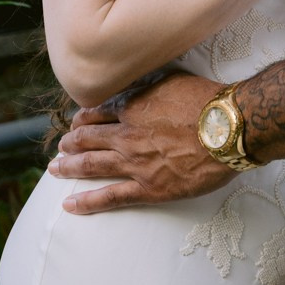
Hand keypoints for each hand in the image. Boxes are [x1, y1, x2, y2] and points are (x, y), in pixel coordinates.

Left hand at [49, 73, 231, 213]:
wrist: (229, 129)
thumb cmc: (209, 101)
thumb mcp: (174, 79)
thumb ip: (151, 84)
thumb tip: (139, 83)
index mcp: (133, 107)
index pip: (98, 112)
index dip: (84, 118)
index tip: (77, 122)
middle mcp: (127, 133)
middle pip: (88, 138)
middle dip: (71, 142)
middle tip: (62, 147)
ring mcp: (134, 162)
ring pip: (91, 165)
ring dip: (69, 167)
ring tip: (55, 169)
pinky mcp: (149, 188)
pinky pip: (111, 197)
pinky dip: (87, 202)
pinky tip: (70, 206)